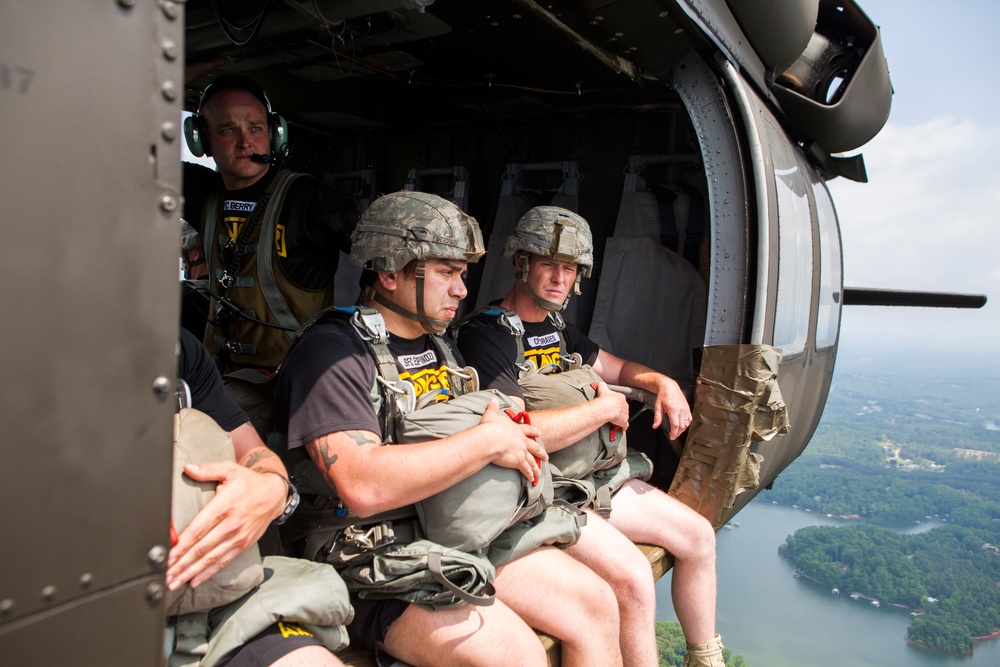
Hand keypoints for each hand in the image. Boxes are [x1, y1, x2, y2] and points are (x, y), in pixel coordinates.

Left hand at [166, 461, 285, 590]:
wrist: (274, 494)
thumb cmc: (249, 482)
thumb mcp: (230, 470)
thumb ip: (208, 469)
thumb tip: (187, 468)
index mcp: (224, 506)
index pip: (199, 530)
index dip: (182, 546)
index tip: (168, 556)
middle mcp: (231, 524)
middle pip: (202, 548)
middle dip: (182, 564)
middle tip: (165, 575)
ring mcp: (238, 536)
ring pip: (211, 558)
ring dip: (191, 572)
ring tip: (175, 582)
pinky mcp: (243, 544)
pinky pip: (224, 561)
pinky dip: (208, 573)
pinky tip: (195, 580)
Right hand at [479, 399, 546, 481]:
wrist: (490, 438)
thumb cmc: (490, 427)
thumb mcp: (491, 414)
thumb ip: (493, 407)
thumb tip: (493, 399)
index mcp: (517, 430)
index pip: (529, 430)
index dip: (535, 432)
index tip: (540, 434)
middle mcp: (522, 441)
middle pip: (535, 447)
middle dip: (541, 453)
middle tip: (546, 457)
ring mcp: (521, 451)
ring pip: (532, 460)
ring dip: (536, 467)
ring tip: (540, 473)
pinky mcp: (518, 461)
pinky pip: (526, 469)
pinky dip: (529, 474)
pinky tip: (532, 480)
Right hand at [595, 382, 629, 429]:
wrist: (606, 407)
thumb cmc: (605, 399)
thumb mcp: (602, 388)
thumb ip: (603, 385)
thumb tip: (601, 383)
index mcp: (621, 397)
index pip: (620, 399)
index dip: (616, 402)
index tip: (612, 404)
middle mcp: (624, 405)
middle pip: (623, 408)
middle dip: (618, 410)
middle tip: (612, 412)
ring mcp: (625, 414)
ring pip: (624, 416)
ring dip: (620, 418)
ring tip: (614, 420)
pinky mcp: (624, 421)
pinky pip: (625, 425)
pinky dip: (623, 427)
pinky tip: (621, 428)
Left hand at [654, 377, 691, 439]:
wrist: (669, 386)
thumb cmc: (663, 395)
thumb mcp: (657, 406)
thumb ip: (657, 417)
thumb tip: (655, 426)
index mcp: (673, 409)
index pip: (675, 425)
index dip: (674, 433)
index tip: (672, 437)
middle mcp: (681, 409)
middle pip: (681, 426)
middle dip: (677, 433)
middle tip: (673, 436)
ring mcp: (685, 408)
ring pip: (686, 423)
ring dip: (682, 429)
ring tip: (677, 432)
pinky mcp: (687, 408)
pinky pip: (690, 418)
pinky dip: (687, 424)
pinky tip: (683, 426)